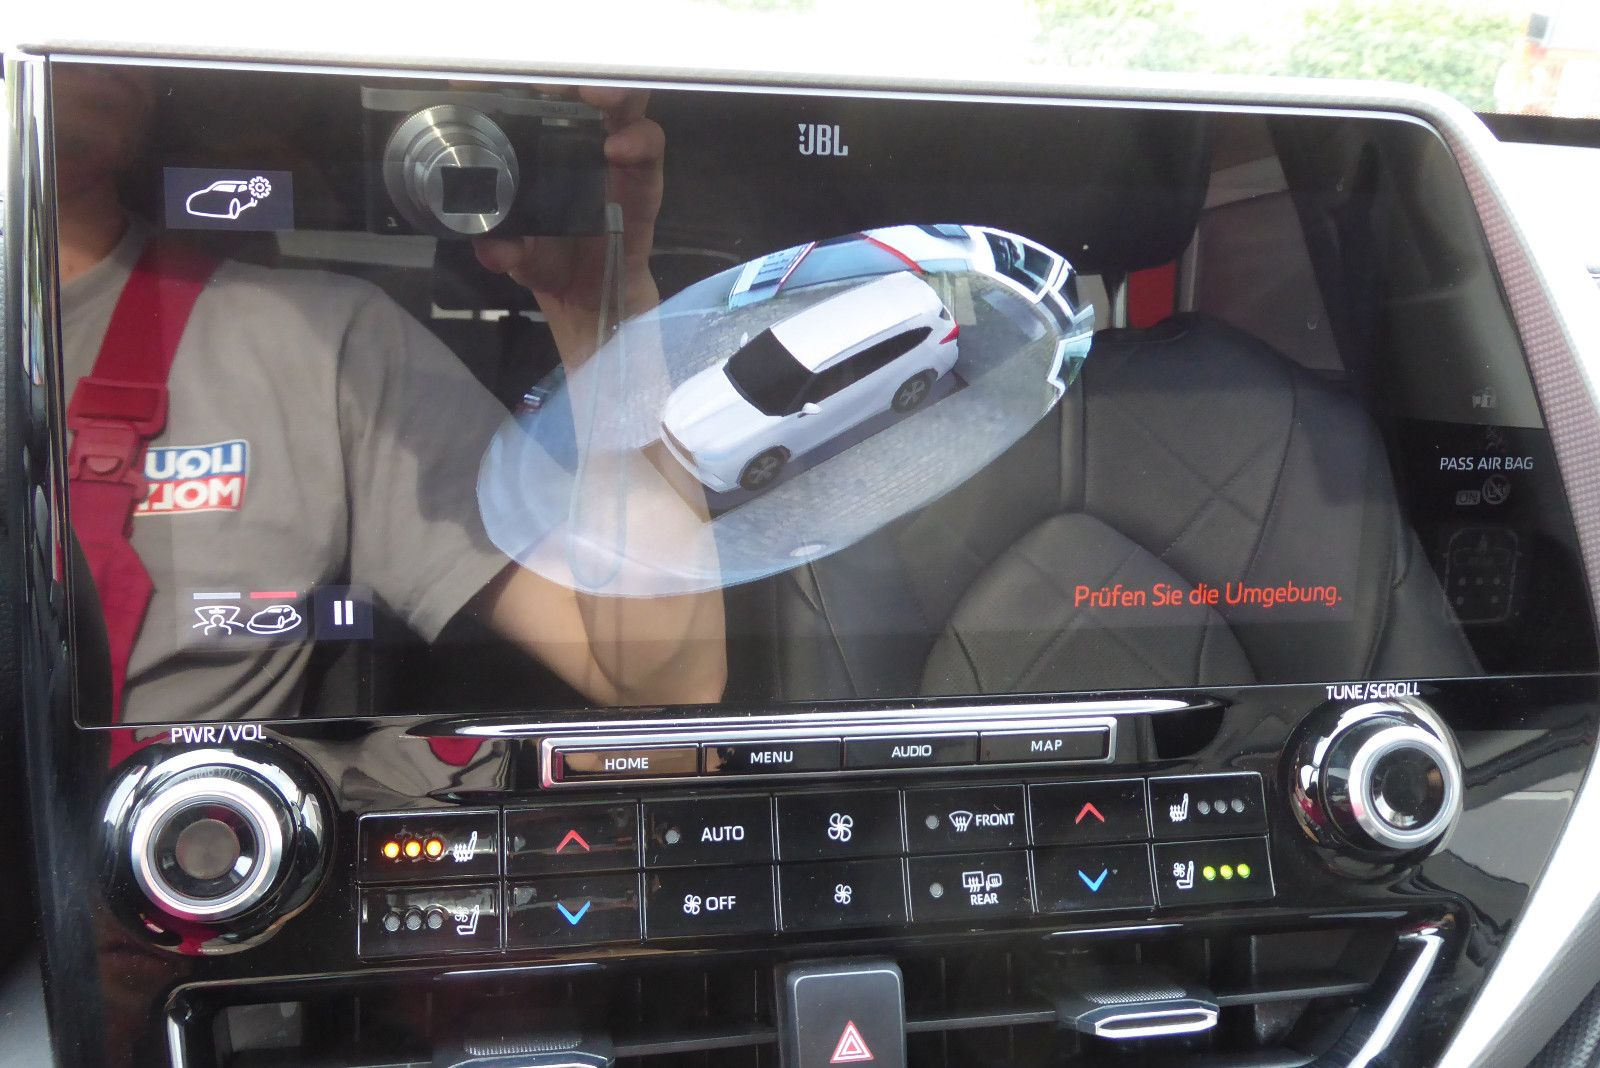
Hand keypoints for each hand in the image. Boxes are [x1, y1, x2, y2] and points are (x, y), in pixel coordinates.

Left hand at [472, 87, 663, 363]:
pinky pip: (649, 153)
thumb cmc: (552, 265)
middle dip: (571, 74)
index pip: (534, 100)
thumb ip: (504, 249)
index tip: (488, 78)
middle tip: (551, 75)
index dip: (515, 81)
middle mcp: (581, 146)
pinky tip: (618, 149)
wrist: (590, 304)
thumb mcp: (518, 256)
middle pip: (584, 90)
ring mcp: (617, 162)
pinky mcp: (644, 185)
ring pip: (625, 107)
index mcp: (543, 150)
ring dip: (613, 93)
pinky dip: (638, 144)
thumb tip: (493, 248)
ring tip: (595, 95)